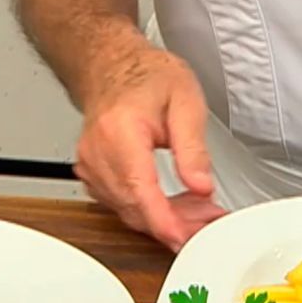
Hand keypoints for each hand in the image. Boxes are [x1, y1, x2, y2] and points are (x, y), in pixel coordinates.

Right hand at [74, 47, 226, 250]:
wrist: (114, 64)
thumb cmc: (146, 75)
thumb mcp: (186, 101)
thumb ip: (193, 148)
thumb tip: (201, 186)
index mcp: (119, 132)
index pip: (139, 189)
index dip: (163, 221)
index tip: (184, 238)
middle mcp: (98, 152)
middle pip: (134, 207)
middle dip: (175, 223)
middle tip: (210, 222)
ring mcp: (91, 166)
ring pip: (128, 211)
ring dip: (165, 218)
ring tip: (200, 211)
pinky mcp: (93, 174)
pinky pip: (121, 204)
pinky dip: (149, 209)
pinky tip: (175, 204)